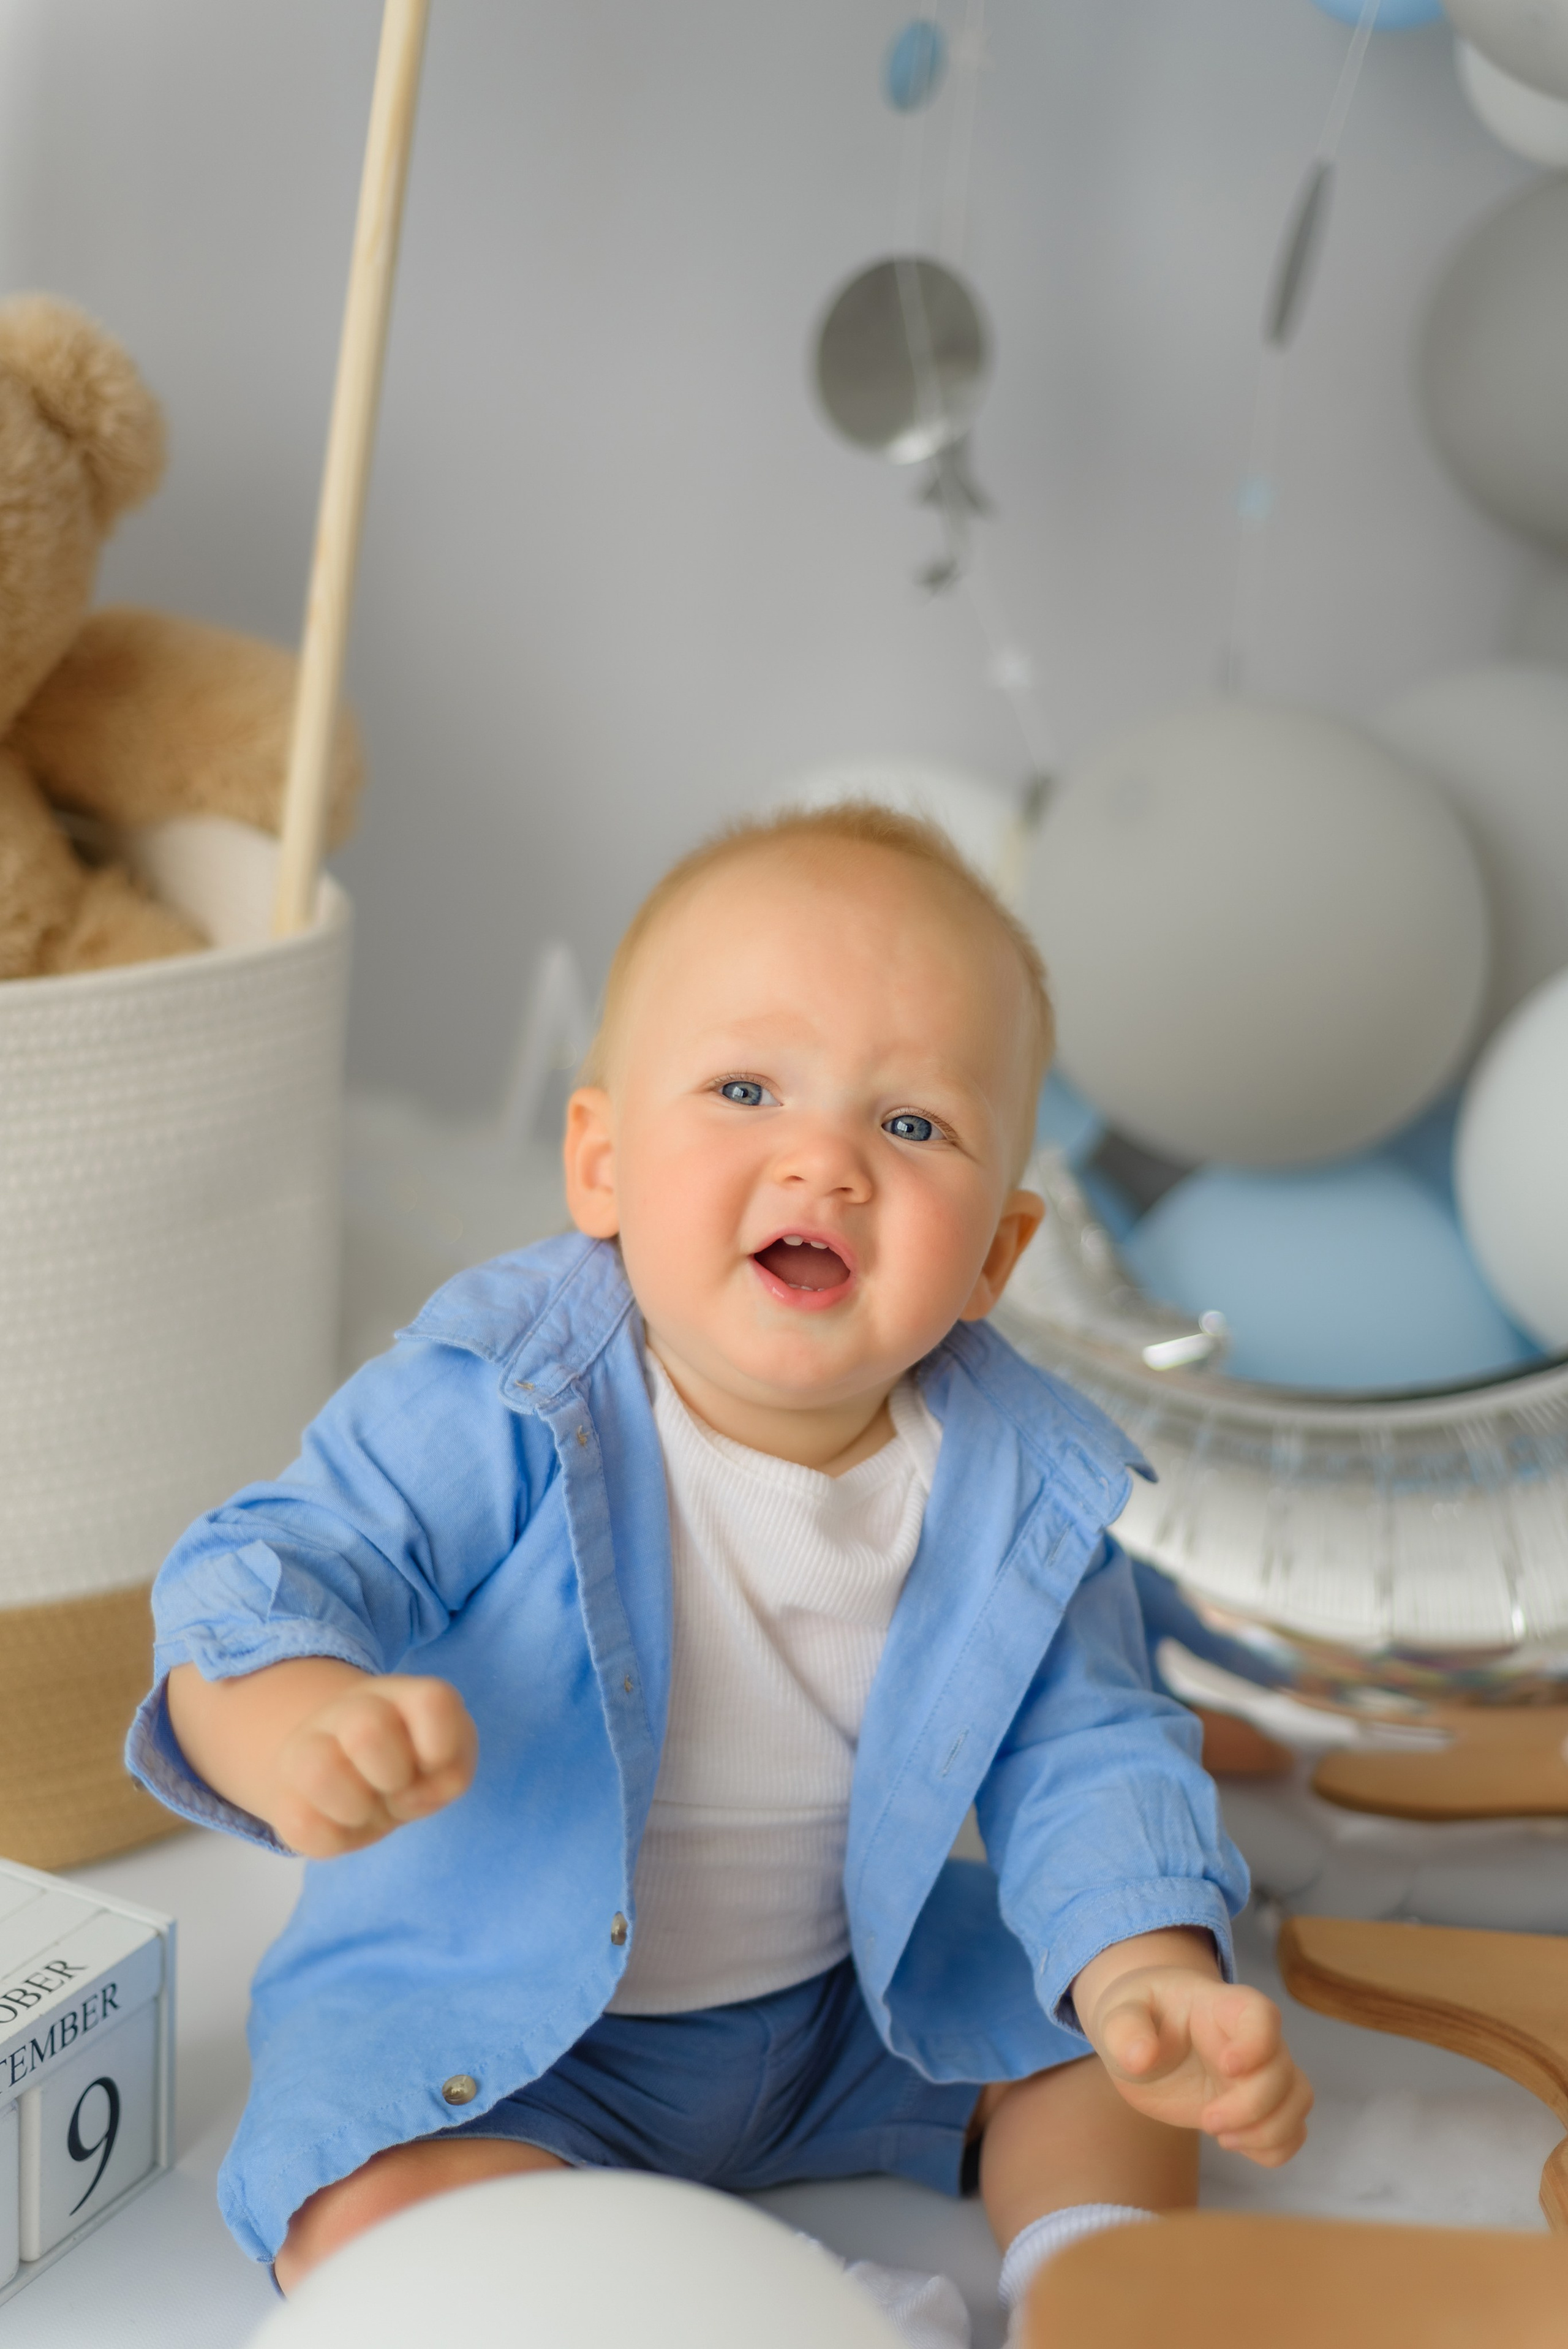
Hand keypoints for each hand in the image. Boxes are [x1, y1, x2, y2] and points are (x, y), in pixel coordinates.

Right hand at [268, 1673, 477, 1858]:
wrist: (352, 1777)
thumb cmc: (413, 1767)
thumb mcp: (449, 1765)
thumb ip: (451, 1775)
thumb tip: (410, 1795)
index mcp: (402, 1696)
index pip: (433, 1701)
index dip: (441, 1745)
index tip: (433, 1762)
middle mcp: (351, 1709)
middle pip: (368, 1730)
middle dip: (394, 1775)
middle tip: (394, 1786)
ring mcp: (308, 1746)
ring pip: (320, 1771)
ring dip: (358, 1809)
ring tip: (367, 1809)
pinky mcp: (285, 1794)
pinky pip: (301, 1824)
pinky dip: (334, 1838)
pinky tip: (343, 1826)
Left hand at [1077, 1938, 1311, 2166]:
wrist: (1147, 2036)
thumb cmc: (1139, 2016)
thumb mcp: (1118, 2015)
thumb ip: (1125, 2029)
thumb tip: (1140, 2058)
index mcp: (1223, 2006)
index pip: (1263, 2016)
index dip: (1256, 2044)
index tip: (1226, 2066)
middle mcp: (1255, 2039)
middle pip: (1284, 2072)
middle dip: (1250, 2106)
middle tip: (1207, 2120)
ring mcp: (1262, 2072)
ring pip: (1298, 2101)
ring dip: (1268, 2130)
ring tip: (1220, 2135)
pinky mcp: (1261, 2106)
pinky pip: (1293, 2131)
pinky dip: (1273, 2148)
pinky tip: (1232, 2141)